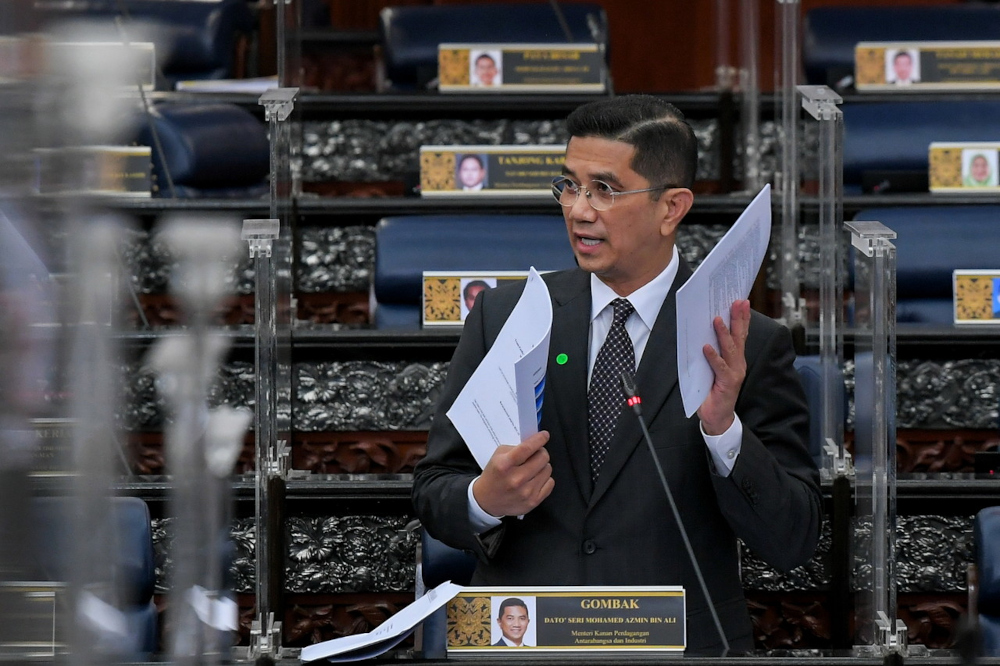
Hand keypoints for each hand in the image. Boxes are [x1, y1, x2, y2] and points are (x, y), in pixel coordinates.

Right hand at [472, 431, 554, 516]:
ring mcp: (526, 492)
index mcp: (505, 465)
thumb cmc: (494, 476)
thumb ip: (516, 448)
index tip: (544, 435)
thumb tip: (535, 442)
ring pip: (548, 469)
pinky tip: (535, 479)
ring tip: (532, 469)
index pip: (527, 448)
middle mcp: (516, 479)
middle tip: (535, 454)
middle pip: (542, 457)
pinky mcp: (533, 502)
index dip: (539, 439)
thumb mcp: (498, 456)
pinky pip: (550, 483)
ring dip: (542, 466)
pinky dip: (544, 479)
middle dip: (540, 452)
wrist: (487, 500)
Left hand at [697, 300, 749, 434]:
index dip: (742, 318)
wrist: (716, 418)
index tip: (741, 301)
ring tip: (717, 319)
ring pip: (730, 349)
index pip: (740, 334)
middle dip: (738, 318)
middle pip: (739, 337)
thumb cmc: (713, 391)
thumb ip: (711, 353)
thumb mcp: (712, 368)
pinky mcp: (727, 383)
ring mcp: (734, 373)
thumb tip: (702, 333)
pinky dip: (713, 357)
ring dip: (723, 333)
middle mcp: (738, 364)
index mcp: (735, 358)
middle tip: (737, 302)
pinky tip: (706, 347)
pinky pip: (719, 367)